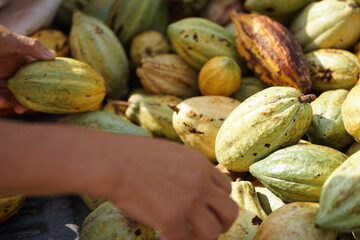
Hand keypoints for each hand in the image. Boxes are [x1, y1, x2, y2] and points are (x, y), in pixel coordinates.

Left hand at [0, 25, 55, 113]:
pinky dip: (1, 99)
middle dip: (28, 97)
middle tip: (28, 107)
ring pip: (11, 93)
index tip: (51, 90)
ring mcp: (1, 75)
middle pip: (25, 86)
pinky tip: (2, 101)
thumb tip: (53, 55)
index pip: (37, 71)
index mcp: (21, 57)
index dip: (44, 80)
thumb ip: (31, 47)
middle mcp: (12, 68)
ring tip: (15, 106)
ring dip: (14, 101)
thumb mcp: (9, 40)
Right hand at [0, 120, 237, 239]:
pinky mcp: (172, 220)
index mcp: (201, 165)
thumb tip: (196, 188)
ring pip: (212, 231)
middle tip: (211, 228)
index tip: (208, 208)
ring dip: (202, 237)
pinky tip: (164, 236)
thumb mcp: (173, 154)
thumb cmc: (136, 156)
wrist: (115, 162)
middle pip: (230, 211)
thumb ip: (190, 169)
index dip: (218, 200)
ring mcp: (188, 202)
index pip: (226, 188)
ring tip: (187, 235)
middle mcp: (201, 183)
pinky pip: (183, 239)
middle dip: (223, 223)